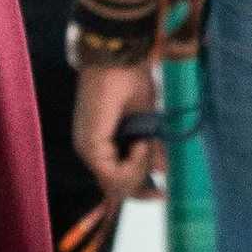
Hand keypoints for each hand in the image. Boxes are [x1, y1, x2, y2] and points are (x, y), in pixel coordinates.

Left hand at [74, 61, 164, 205]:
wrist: (119, 58)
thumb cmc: (130, 80)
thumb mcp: (146, 121)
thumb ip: (151, 148)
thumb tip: (163, 170)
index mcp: (101, 143)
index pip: (116, 180)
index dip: (138, 191)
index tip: (162, 193)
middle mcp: (91, 150)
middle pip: (116, 188)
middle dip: (141, 188)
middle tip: (160, 186)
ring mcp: (88, 149)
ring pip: (115, 185)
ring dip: (138, 172)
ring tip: (145, 145)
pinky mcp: (90, 145)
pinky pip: (113, 174)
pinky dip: (132, 165)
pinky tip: (139, 144)